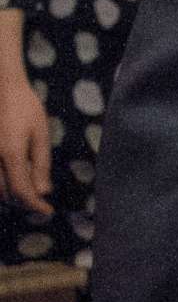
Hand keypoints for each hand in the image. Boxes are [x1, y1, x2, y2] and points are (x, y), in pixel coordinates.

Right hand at [0, 69, 50, 218]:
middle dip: (24, 202)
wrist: (2, 89)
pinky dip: (2, 185)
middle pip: (6, 194)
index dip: (36, 205)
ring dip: (11, 195)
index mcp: (11, 154)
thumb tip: (43, 191)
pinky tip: (13, 180)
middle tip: (40, 203)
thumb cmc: (25, 108)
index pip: (23, 191)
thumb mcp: (40, 134)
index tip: (48, 212)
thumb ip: (41, 164)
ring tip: (28, 193)